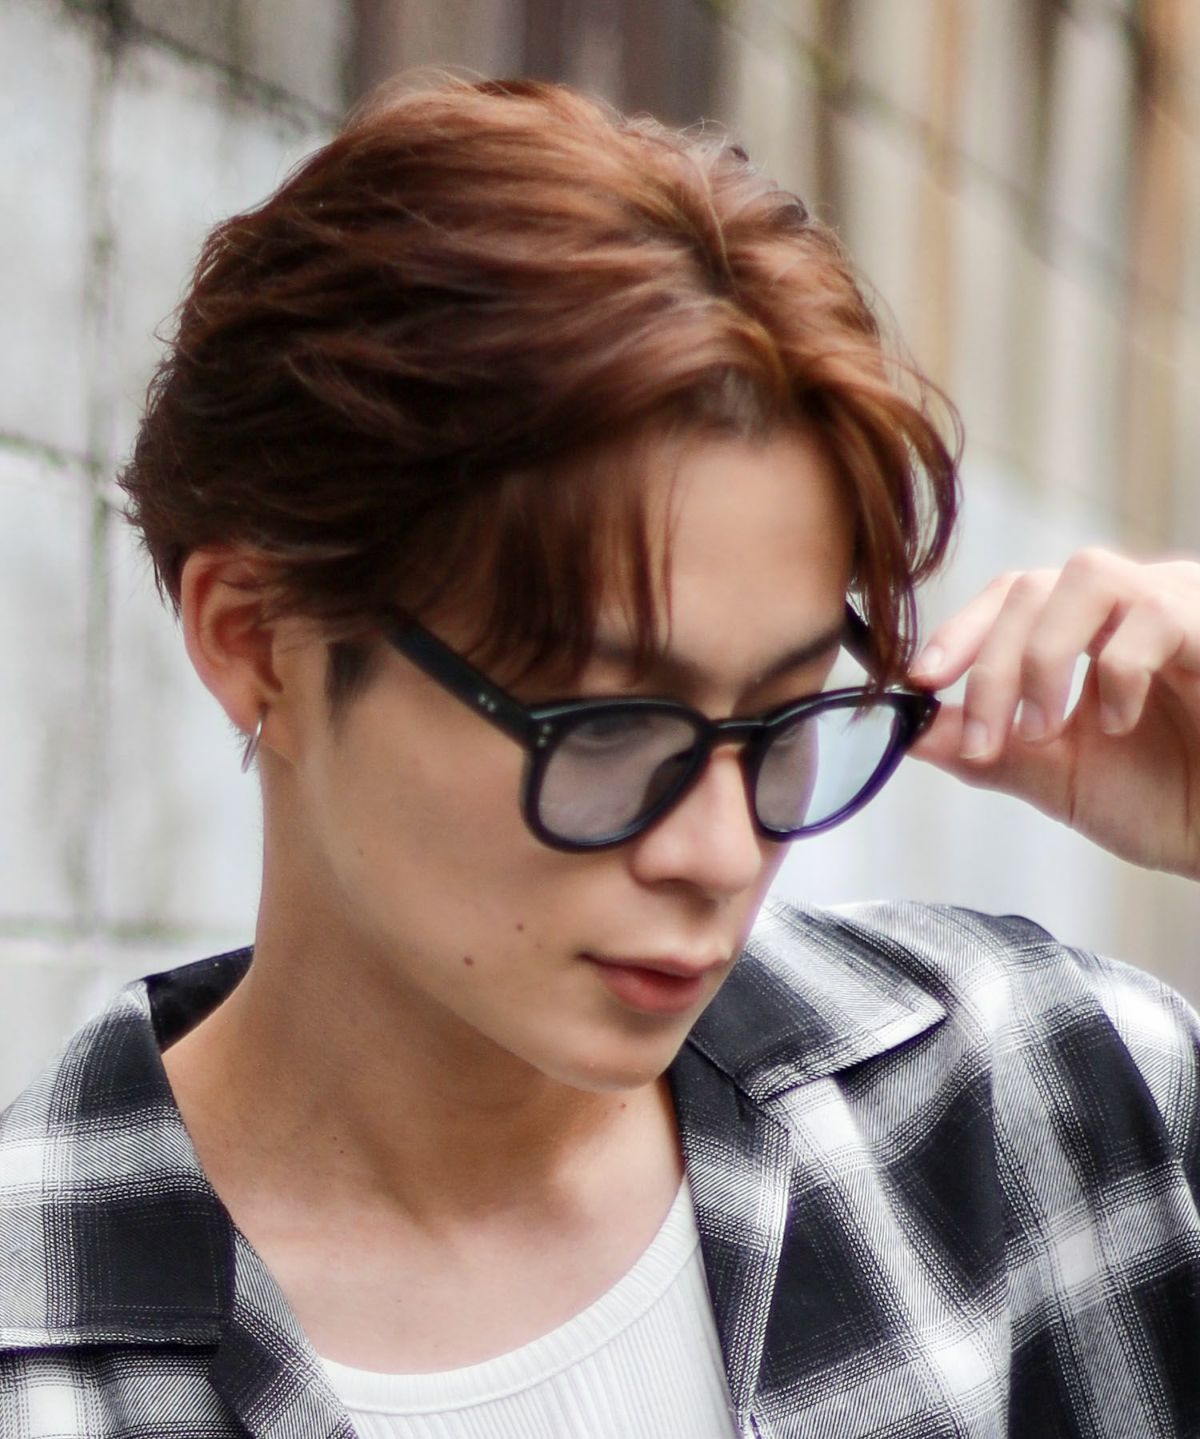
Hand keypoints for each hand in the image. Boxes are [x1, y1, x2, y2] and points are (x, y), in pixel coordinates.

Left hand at [908, 548, 1199, 878]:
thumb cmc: (1171, 801)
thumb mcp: (1060, 779)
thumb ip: (989, 752)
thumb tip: (909, 731)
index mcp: (1089, 633)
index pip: (1010, 598)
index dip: (959, 632)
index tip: (918, 681)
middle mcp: (1131, 606)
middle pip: (1033, 587)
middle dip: (990, 664)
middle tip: (981, 736)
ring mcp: (1179, 606)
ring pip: (1087, 577)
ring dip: (1042, 656)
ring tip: (1041, 729)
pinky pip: (1153, 616)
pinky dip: (1116, 671)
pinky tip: (1118, 723)